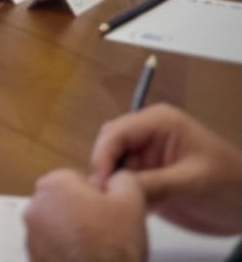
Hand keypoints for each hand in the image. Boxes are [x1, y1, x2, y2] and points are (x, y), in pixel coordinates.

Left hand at [23, 168, 146, 261]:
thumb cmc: (113, 244)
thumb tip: (117, 178)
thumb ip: (124, 181)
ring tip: (96, 252)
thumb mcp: (132, 203)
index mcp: (54, 184)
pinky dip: (64, 253)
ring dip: (72, 234)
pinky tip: (84, 261)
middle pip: (64, 203)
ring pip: (57, 226)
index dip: (98, 197)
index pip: (78, 181)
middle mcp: (34, 205)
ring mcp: (30, 233)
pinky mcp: (31, 257)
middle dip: (83, 214)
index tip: (110, 214)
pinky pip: (51, 248)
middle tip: (106, 234)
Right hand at [87, 104, 241, 235]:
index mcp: (157, 122)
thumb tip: (114, 188)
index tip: (101, 184)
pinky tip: (125, 209)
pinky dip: (120, 195)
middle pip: (109, 147)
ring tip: (113, 206)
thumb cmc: (229, 185)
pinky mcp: (147, 176)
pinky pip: (123, 183)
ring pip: (112, 166)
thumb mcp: (193, 182)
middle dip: (104, 170)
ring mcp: (146, 156)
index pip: (116, 132)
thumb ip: (155, 183)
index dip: (103, 155)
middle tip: (104, 198)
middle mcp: (146, 135)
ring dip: (111, 184)